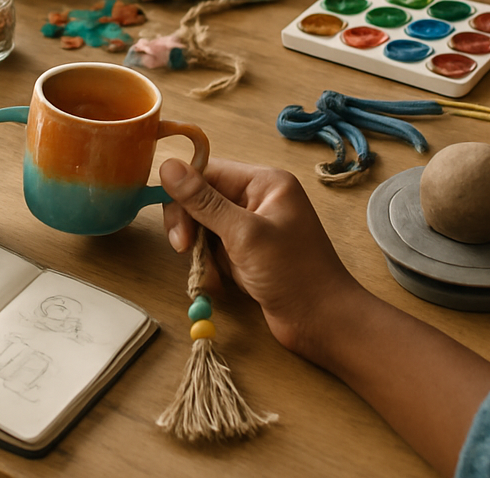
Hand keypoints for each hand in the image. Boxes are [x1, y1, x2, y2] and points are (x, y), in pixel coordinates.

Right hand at [160, 157, 362, 358]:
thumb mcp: (244, 235)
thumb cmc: (293, 273)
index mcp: (264, 182)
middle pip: (201, 198)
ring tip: (211, 276)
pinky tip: (218, 283)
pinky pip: (214, 248)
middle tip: (184, 250)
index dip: (185, 195)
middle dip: (190, 226)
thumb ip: (203, 201)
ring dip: (200, 251)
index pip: (208, 172)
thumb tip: (166, 165)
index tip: (178, 230)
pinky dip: (210, 266)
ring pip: (203, 226)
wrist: (323, 323)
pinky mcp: (246, 251)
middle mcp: (257, 198)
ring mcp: (252, 226)